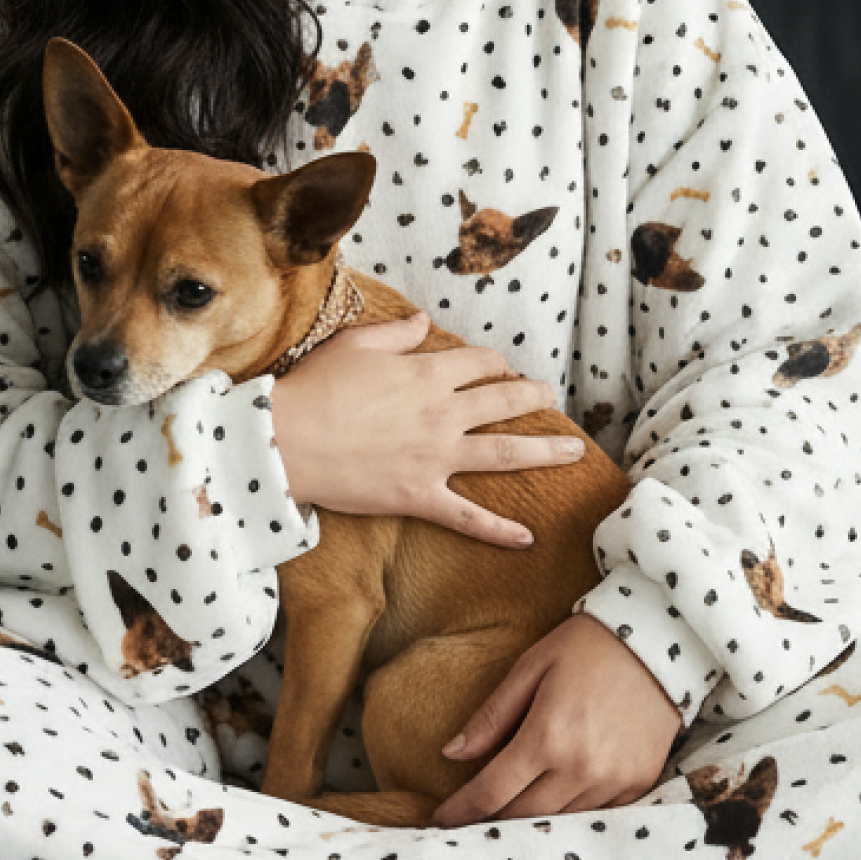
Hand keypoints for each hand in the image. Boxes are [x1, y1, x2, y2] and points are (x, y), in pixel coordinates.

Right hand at [271, 310, 584, 546]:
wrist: (286, 440)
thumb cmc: (314, 389)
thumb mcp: (355, 345)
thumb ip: (397, 333)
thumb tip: (424, 322)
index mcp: (428, 374)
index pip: (480, 363)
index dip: (495, 362)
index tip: (500, 366)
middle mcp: (442, 413)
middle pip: (504, 401)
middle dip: (534, 396)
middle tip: (552, 397)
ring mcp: (435, 457)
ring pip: (505, 452)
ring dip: (544, 450)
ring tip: (574, 452)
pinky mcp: (419, 496)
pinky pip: (468, 516)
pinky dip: (499, 530)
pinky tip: (527, 538)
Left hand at [431, 614, 681, 825]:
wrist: (660, 643)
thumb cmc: (587, 647)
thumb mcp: (531, 667)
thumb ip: (491, 716)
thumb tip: (451, 754)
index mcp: (546, 736)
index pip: (491, 792)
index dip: (461, 811)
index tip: (440, 821)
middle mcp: (580, 768)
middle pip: (522, 816)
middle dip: (491, 823)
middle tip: (469, 824)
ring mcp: (613, 781)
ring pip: (559, 822)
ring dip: (530, 823)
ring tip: (506, 819)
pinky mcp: (638, 784)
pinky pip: (595, 816)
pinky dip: (570, 814)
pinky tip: (553, 807)